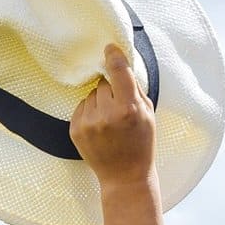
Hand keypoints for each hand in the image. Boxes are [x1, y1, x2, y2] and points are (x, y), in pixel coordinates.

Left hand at [71, 44, 155, 191]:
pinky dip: (90, 112)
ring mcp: (88, 123)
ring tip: (109, 120)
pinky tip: (100, 126)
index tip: (109, 48)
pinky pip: (81, 107)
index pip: (118, 72)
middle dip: (111, 90)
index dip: (114, 56)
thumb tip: (121, 64)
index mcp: (128, 109)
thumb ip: (135, 89)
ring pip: (91, 95)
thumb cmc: (141, 143)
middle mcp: (106, 115)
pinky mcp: (75, 131)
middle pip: (103, 84)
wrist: (124, 176)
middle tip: (119, 107)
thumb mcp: (148, 114)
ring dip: (99, 101)